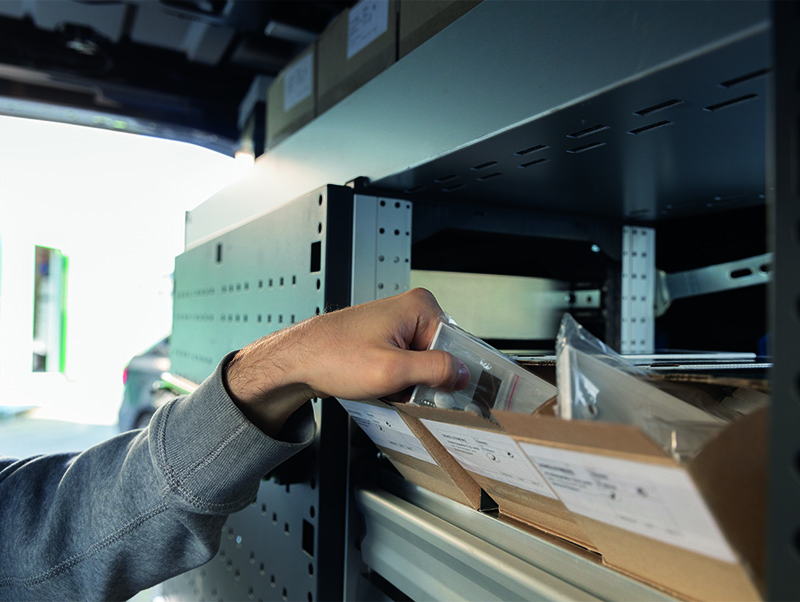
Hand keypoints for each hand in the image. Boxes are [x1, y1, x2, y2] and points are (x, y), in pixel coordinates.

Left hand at [224, 288, 469, 436]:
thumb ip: (435, 371)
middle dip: (420, 381)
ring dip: (405, 384)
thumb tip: (464, 374)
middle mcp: (410, 310)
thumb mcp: (392, 371)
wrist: (296, 362)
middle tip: (397, 387)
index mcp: (420, 307)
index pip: (456, 347)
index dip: (444, 375)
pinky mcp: (385, 340)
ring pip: (420, 366)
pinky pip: (404, 367)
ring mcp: (397, 325)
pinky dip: (394, 382)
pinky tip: (376, 383)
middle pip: (438, 357)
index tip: (431, 391)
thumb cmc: (332, 357)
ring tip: (381, 384)